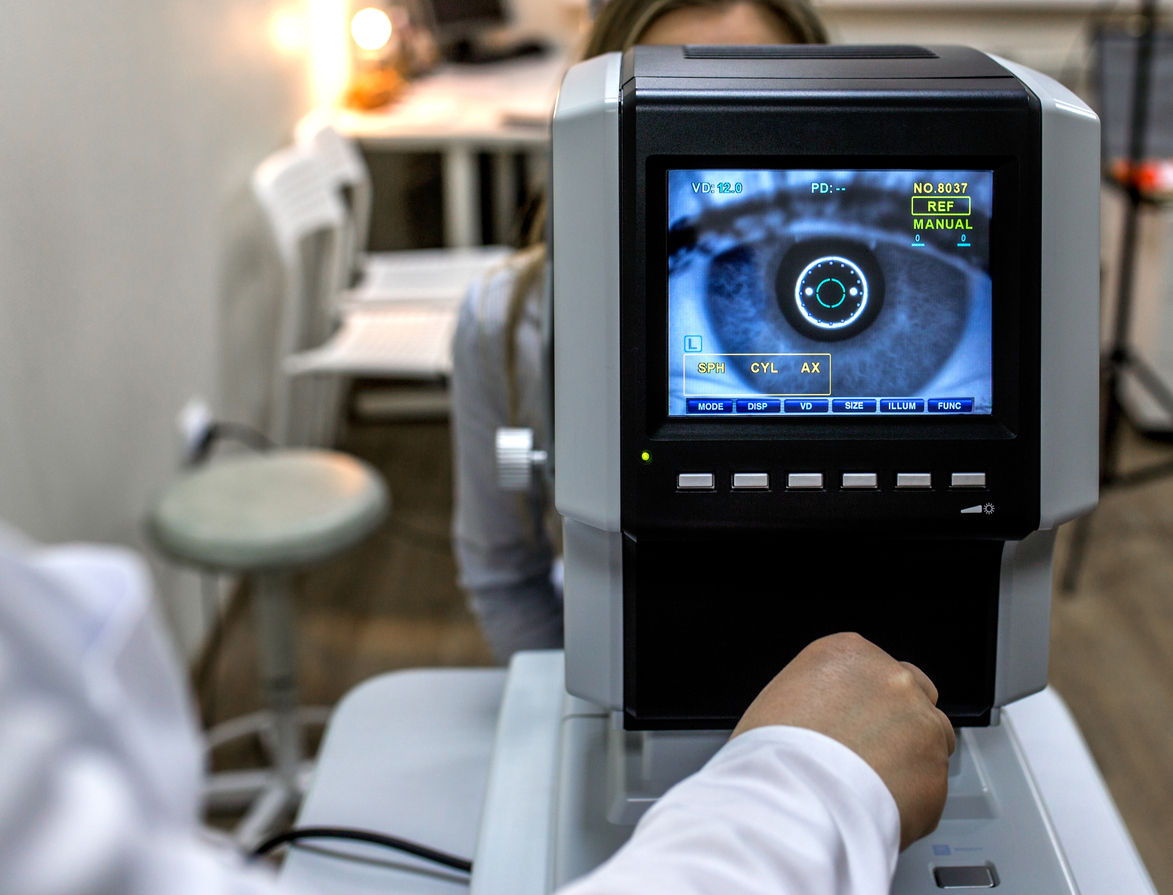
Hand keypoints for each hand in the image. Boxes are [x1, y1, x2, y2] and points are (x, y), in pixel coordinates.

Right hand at [732, 632, 955, 849]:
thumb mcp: (780, 698)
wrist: (793, 799)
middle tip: (870, 750)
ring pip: (932, 737)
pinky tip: (878, 804)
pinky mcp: (937, 771)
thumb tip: (828, 718)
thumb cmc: (774, 754)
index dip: (866, 699)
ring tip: (874, 784)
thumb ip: (818, 697)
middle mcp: (892, 680)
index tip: (856, 721)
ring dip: (912, 756)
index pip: (875, 666)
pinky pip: (932, 783)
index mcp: (849, 654)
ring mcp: (921, 723)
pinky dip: (912, 796)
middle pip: (914, 693)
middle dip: (898, 720)